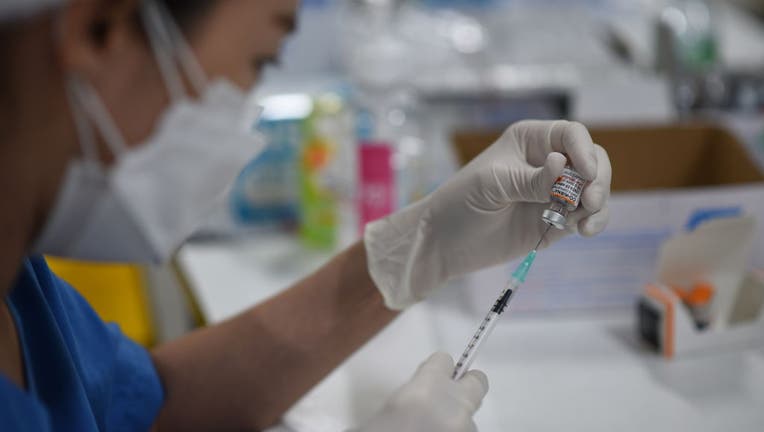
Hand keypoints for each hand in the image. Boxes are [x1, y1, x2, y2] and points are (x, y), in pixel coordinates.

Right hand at [352, 352, 487, 431]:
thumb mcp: (379, 416)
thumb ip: (403, 403)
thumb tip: (409, 407)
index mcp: (426, 390)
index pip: (444, 361)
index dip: (437, 370)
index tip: (431, 377)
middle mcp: (454, 407)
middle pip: (477, 383)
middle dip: (466, 387)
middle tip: (449, 400)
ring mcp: (466, 431)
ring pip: (470, 421)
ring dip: (455, 427)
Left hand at [365, 120, 610, 308]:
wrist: (445, 242)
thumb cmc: (461, 201)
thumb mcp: (493, 184)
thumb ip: (532, 179)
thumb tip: (564, 165)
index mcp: (531, 141)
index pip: (571, 135)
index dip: (584, 151)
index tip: (585, 173)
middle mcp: (548, 162)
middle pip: (592, 161)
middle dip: (598, 179)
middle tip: (588, 201)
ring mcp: (555, 193)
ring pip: (594, 189)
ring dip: (598, 203)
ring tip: (584, 223)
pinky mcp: (557, 221)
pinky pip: (586, 217)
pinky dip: (593, 221)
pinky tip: (583, 230)